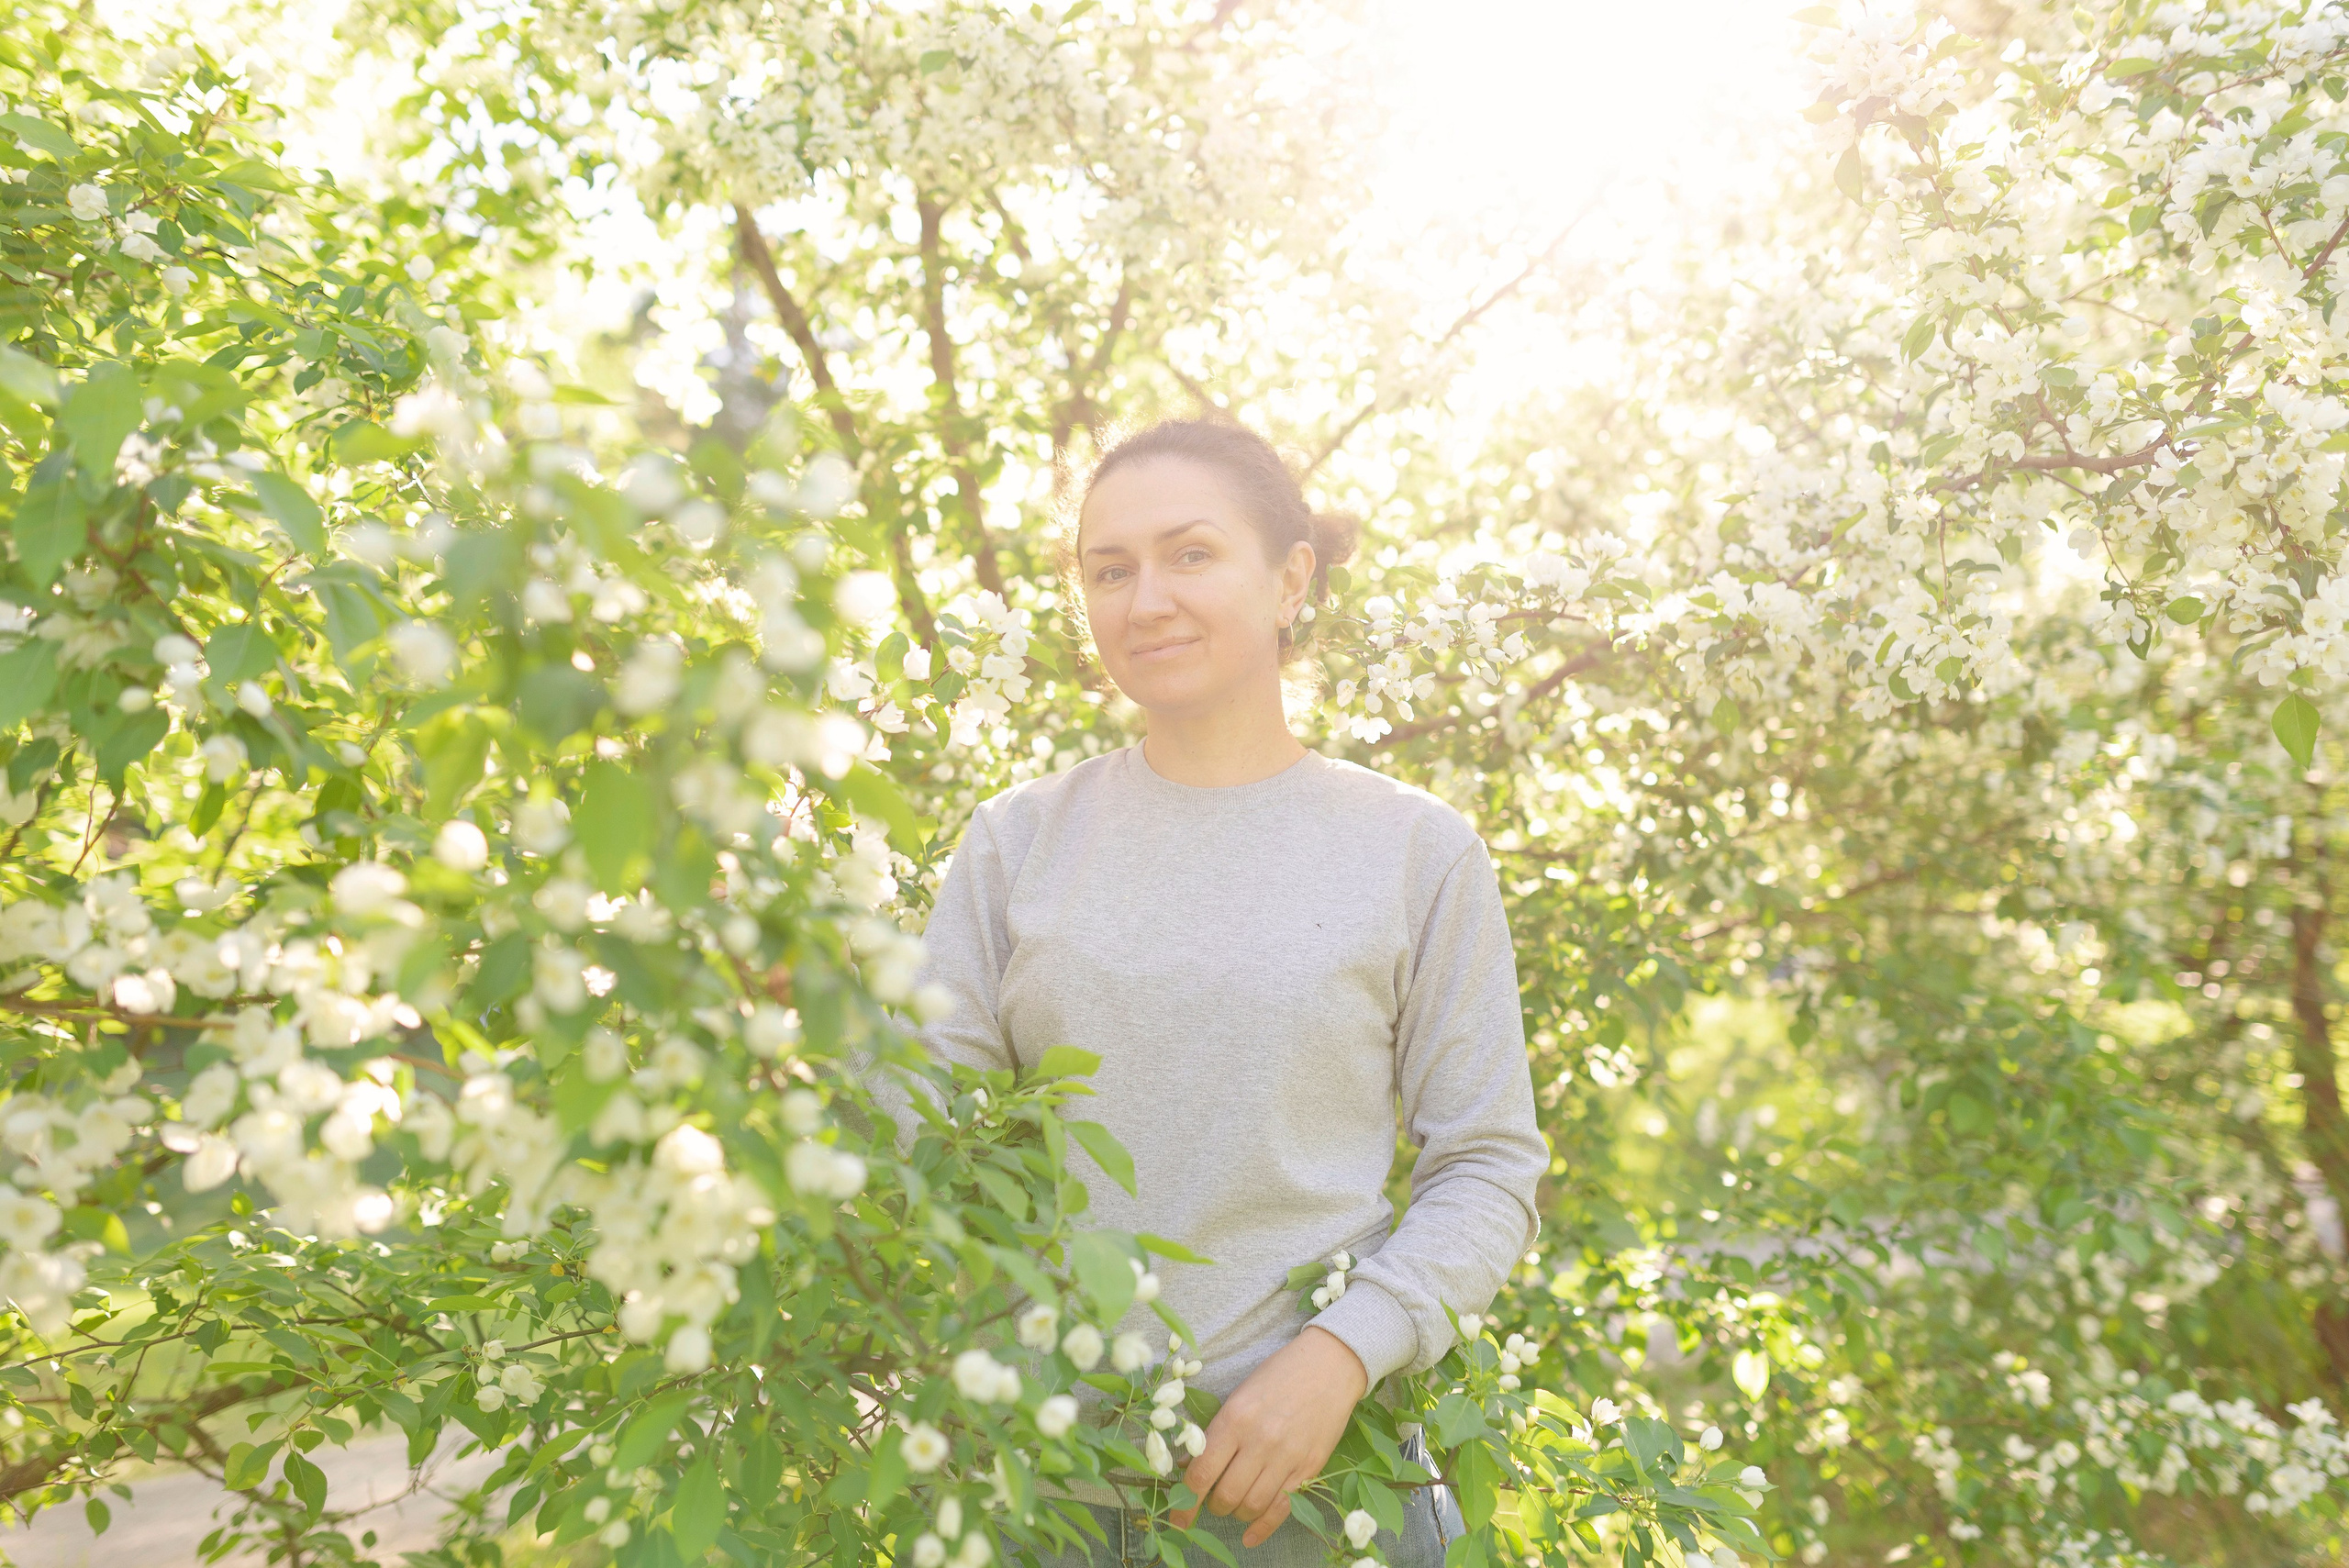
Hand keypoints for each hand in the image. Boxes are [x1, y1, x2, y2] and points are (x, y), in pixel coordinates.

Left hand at [1168, 1326, 1368, 1547]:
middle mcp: (1259, 1441)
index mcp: (1235, 1419)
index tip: (1179, 1517)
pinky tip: (1250, 1536)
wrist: (1329, 1366)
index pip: (1202, 1473)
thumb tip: (1188, 1467)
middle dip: (1213, 1505)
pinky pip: (1282, 1508)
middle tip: (1214, 1498)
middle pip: (1226, 1495)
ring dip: (1237, 1513)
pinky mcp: (1309, 1468)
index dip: (1186, 1502)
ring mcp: (1287, 1457)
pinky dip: (1263, 1528)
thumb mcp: (1239, 1396)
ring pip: (1252, 1506)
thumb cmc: (1278, 1376)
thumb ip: (1215, 1433)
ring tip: (1235, 1504)